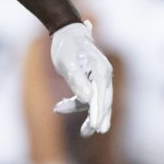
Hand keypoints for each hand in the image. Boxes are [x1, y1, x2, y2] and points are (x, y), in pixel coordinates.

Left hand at [50, 21, 112, 136]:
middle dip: (98, 118)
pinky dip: (74, 103)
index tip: (96, 127)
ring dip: (83, 112)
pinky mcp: (90, 79)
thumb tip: (88, 100)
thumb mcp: (68, 63)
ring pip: (95, 101)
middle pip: (104, 101)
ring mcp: (97, 77)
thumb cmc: (67, 46)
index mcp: (100, 70)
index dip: (99, 113)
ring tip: (76, 127)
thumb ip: (78, 81)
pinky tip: (59, 107)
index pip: (102, 95)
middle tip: (94, 132)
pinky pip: (86, 96)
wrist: (65, 32)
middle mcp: (103, 74)